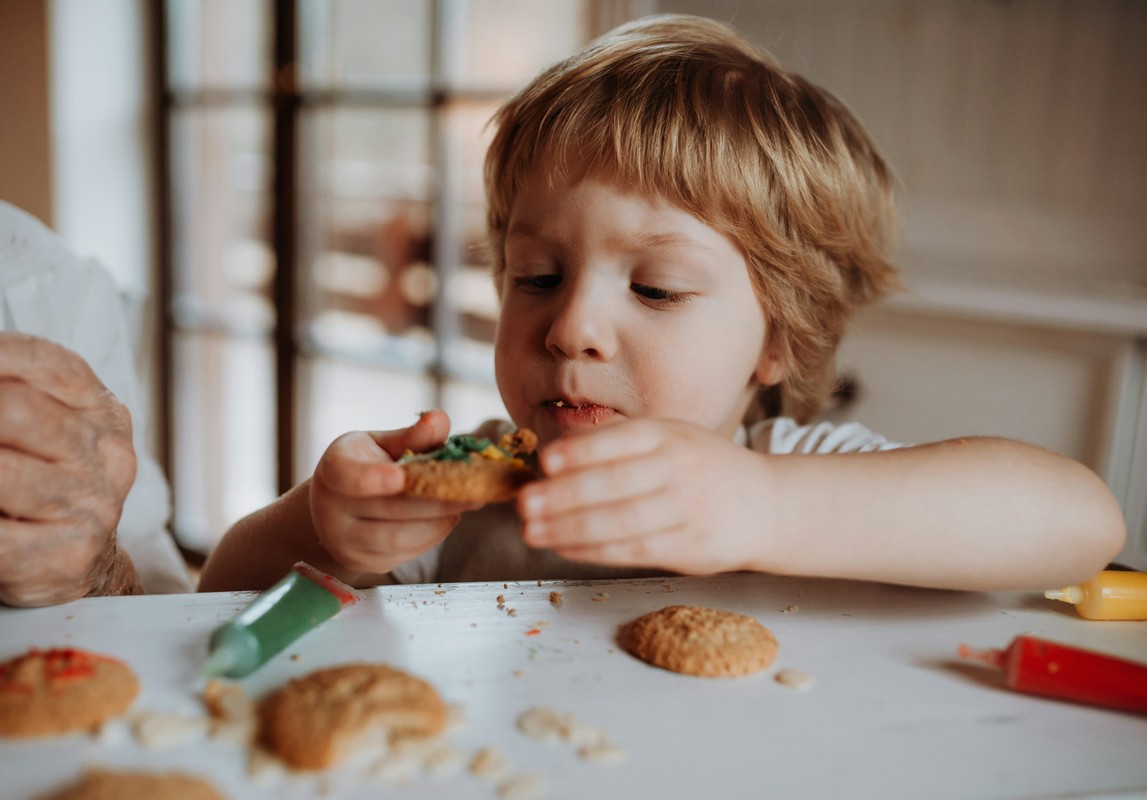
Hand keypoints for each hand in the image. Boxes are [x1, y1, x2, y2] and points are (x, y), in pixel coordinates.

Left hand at [0, 334, 140, 605]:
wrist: (81, 562)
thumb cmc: (46, 485)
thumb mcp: (47, 428)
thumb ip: (15, 394)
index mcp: (103, 412)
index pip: (47, 364)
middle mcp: (105, 455)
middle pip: (18, 411)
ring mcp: (91, 507)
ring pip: (3, 475)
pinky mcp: (67, 555)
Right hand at [309, 409, 480, 576]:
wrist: (337, 509)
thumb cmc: (365, 465)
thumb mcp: (380, 444)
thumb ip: (411, 436)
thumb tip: (439, 420)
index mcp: (334, 468)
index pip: (346, 475)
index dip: (372, 478)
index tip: (400, 476)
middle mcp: (331, 509)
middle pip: (389, 508)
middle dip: (437, 500)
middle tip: (474, 491)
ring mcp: (346, 541)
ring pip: (399, 537)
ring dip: (440, 520)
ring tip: (468, 502)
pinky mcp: (366, 563)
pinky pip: (406, 553)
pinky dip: (433, 534)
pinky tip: (449, 517)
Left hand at [517, 419, 778, 574]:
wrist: (766, 504)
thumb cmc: (702, 468)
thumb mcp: (670, 437)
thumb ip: (620, 443)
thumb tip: (557, 454)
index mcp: (669, 434)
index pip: (618, 440)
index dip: (579, 452)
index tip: (545, 462)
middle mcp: (679, 468)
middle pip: (614, 483)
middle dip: (563, 495)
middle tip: (525, 503)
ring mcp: (686, 509)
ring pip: (619, 522)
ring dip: (569, 528)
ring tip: (532, 530)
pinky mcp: (688, 546)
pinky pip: (632, 550)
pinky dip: (593, 550)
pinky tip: (564, 546)